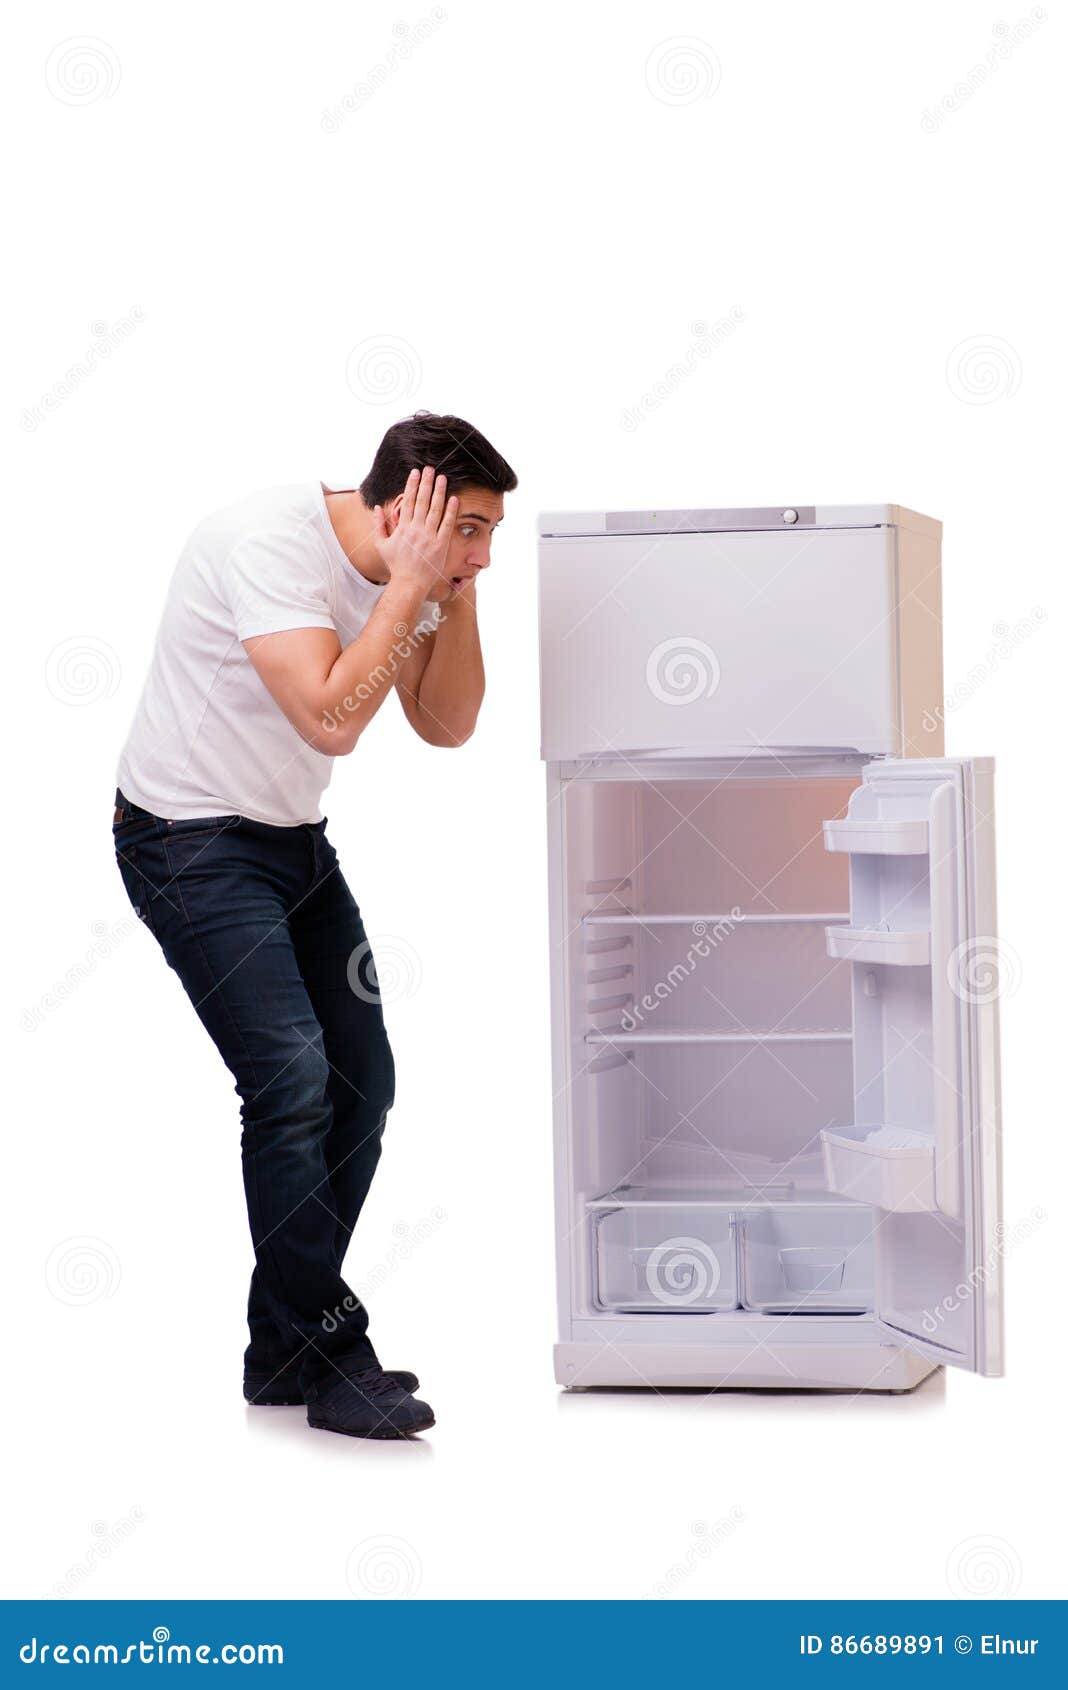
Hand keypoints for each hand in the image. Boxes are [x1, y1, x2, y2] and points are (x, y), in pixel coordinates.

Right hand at [372, 466, 457, 599]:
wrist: (409, 583)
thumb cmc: (396, 565)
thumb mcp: (381, 545)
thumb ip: (378, 525)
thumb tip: (377, 508)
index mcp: (402, 528)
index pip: (407, 501)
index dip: (412, 485)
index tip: (415, 472)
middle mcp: (416, 530)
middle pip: (422, 501)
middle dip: (426, 483)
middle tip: (430, 469)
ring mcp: (429, 537)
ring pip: (435, 509)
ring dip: (439, 492)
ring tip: (442, 478)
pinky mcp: (441, 545)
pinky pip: (447, 525)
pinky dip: (451, 511)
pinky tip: (454, 499)